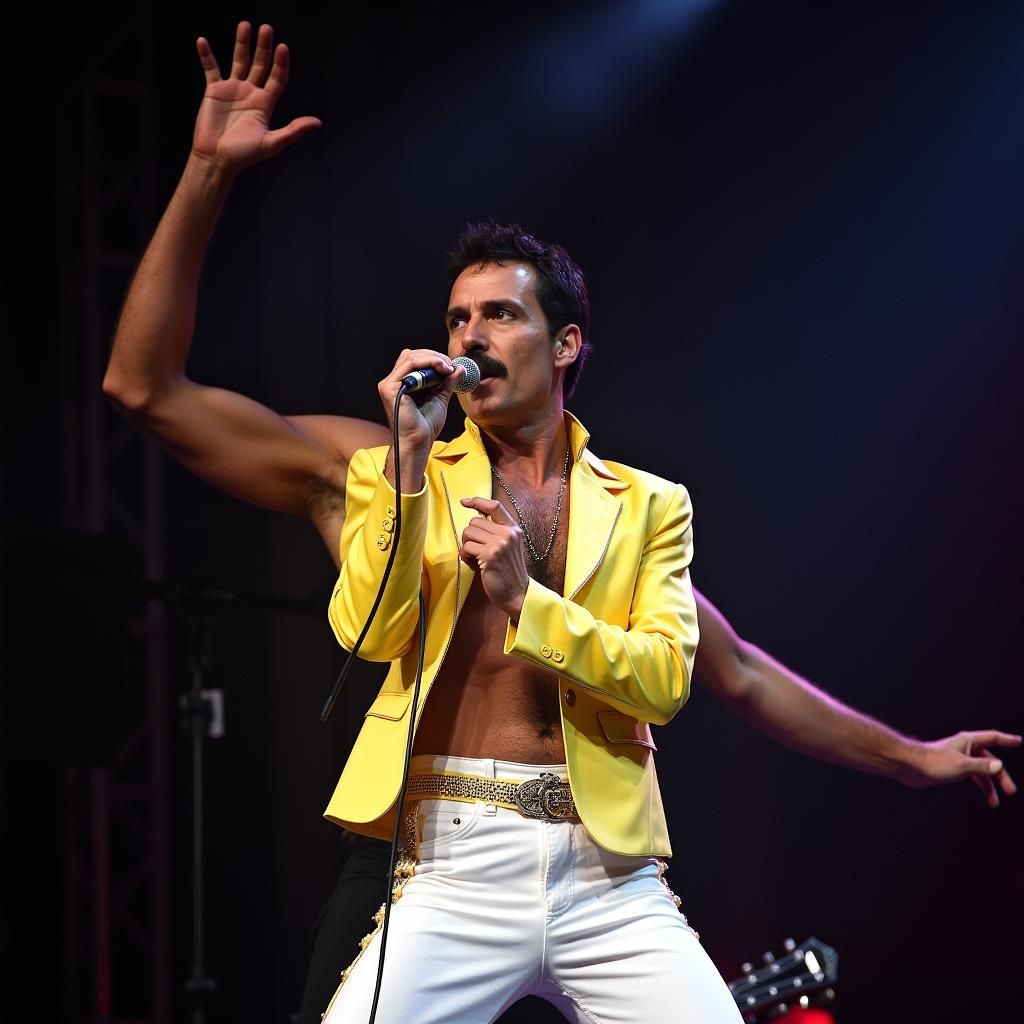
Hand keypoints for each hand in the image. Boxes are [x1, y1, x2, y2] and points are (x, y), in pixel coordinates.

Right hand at [192, 21, 320, 174]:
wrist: (217, 159)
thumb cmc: (244, 155)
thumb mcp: (272, 143)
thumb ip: (294, 130)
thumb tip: (318, 122)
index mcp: (265, 104)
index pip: (277, 78)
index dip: (281, 63)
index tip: (283, 48)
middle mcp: (251, 94)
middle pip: (260, 65)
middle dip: (264, 48)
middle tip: (267, 29)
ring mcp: (233, 90)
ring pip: (239, 61)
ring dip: (241, 43)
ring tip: (245, 25)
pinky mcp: (214, 91)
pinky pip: (210, 68)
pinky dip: (206, 55)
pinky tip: (202, 41)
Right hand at [379, 349, 463, 464]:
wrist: (418, 442)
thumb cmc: (426, 425)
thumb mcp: (440, 397)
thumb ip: (447, 382)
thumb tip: (459, 368)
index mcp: (403, 384)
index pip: (415, 360)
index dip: (434, 358)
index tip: (452, 366)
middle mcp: (394, 382)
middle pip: (412, 355)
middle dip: (434, 356)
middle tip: (451, 365)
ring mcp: (389, 384)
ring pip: (411, 357)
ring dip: (432, 358)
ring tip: (448, 367)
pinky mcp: (390, 387)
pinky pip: (409, 364)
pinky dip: (427, 362)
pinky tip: (441, 369)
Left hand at [459, 498, 529, 618]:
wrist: (517, 594)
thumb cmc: (507, 572)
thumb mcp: (507, 546)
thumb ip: (495, 532)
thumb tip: (474, 520)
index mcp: (513, 528)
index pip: (494, 506)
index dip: (477, 501)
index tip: (464, 502)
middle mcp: (508, 533)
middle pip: (474, 522)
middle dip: (470, 537)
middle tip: (478, 552)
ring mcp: (499, 543)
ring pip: (468, 533)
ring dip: (467, 547)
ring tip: (477, 559)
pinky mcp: (489, 555)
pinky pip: (466, 547)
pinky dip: (466, 557)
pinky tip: (475, 566)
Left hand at [906, 729, 1020, 807]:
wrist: (910, 767)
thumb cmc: (933, 761)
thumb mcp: (962, 765)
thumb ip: (982, 766)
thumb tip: (999, 766)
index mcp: (968, 741)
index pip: (993, 738)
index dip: (1006, 739)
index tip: (1018, 741)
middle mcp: (965, 748)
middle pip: (990, 760)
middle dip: (1001, 776)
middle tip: (1010, 791)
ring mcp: (959, 758)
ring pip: (981, 771)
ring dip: (989, 786)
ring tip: (994, 802)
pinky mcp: (952, 768)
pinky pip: (972, 776)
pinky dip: (979, 786)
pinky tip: (983, 796)